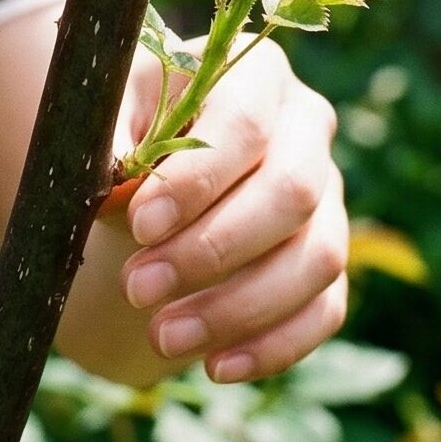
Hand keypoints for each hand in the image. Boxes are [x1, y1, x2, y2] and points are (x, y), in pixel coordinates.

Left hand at [115, 35, 348, 383]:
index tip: (141, 223)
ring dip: (238, 306)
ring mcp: (329, 196)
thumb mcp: (111, 115)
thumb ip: (111, 135)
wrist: (155, 176)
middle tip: (137, 288)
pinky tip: (215, 366)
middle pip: (292, 192)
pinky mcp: (328, 259)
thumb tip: (118, 175)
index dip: (197, 180)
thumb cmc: (132, 132)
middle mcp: (308, 128)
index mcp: (258, 75)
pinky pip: (325, 309)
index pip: (245, 123)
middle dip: (213, 249)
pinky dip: (274, 345)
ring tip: (162, 336)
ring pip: (317, 257)